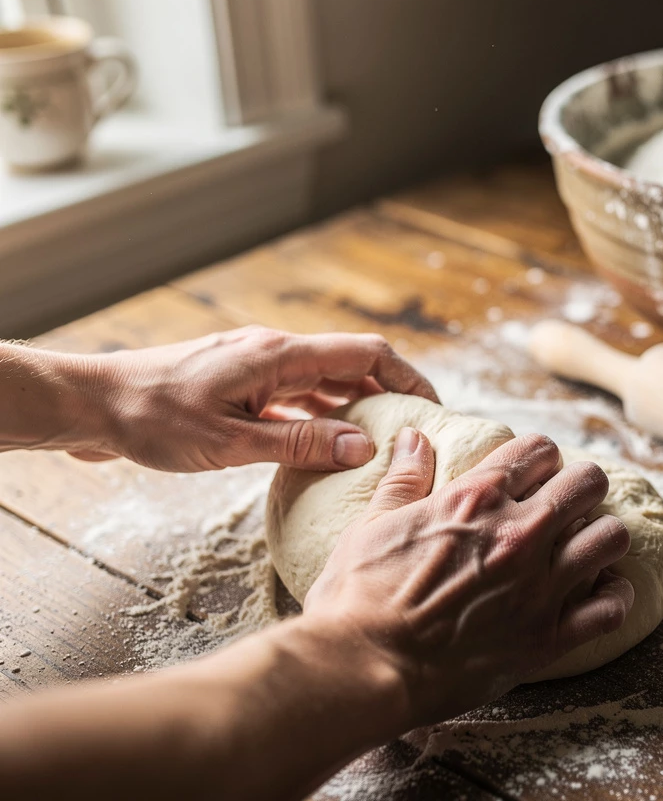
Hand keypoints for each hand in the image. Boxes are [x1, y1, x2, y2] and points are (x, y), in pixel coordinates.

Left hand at [59, 325, 437, 471]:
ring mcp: (256, 367)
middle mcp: (274, 353)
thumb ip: (300, 445)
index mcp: (279, 355)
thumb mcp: (230, 442)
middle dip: (389, 395)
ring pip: (323, 382)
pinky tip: (325, 445)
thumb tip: (363, 447)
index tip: (433, 408)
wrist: (91, 404)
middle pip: (350, 366)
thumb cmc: (151, 418)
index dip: (408, 376)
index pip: (367, 353)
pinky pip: (294, 396)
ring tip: (380, 443)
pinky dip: (318, 417)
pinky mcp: (239, 385)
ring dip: (355, 407)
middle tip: (414, 434)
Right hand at [300, 429, 633, 727]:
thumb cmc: (357, 597)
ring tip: (584, 548)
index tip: (533, 474)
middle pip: (587, 482)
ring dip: (601, 537)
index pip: (539, 449)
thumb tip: (414, 437)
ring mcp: (538, 586)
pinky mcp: (547, 637)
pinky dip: (613, 597)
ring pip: (612, 537)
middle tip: (566, 505)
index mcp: (475, 498)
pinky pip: (613, 607)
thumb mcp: (372, 524)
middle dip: (581, 487)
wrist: (362, 667)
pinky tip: (598, 595)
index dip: (540, 457)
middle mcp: (517, 534)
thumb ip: (403, 479)